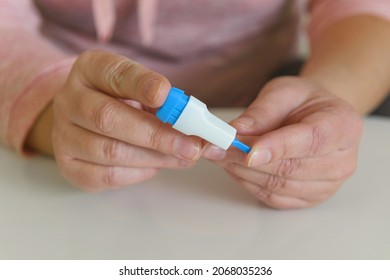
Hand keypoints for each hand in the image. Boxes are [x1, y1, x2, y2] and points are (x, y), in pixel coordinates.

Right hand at [52, 50, 201, 190]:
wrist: (87, 122)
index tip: (166, 94)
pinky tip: (157, 165)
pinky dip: (138, 173)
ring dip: (155, 158)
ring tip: (184, 158)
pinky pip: (106, 175)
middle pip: (108, 118)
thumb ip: (168, 104)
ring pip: (109, 152)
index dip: (140, 84)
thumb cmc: (124, 102)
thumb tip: (204, 132)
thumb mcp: (143, 91)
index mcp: (90, 70)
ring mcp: (63, 135)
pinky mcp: (68, 165)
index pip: (114, 73)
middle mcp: (69, 100)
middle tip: (192, 146)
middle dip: (157, 135)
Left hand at [203, 77, 362, 208]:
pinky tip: (233, 167)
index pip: (310, 141)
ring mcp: (327, 185)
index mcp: (342, 126)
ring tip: (219, 154)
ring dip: (242, 171)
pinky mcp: (308, 198)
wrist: (316, 118)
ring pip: (277, 185)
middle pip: (290, 167)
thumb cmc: (303, 102)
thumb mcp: (283, 92)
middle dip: (246, 158)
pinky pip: (273, 197)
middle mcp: (341, 161)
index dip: (277, 147)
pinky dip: (248, 182)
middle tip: (216, 147)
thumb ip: (262, 111)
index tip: (248, 151)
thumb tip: (235, 131)